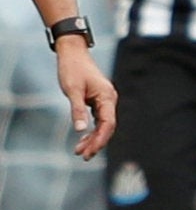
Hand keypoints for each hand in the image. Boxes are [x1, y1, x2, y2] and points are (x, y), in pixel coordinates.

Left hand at [55, 40, 114, 158]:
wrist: (73, 53)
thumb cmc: (72, 69)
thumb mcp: (72, 90)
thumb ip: (77, 110)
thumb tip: (79, 130)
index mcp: (107, 97)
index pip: (108, 124)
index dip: (100, 139)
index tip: (89, 152)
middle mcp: (109, 100)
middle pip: (107, 127)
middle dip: (96, 142)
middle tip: (83, 156)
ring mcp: (104, 100)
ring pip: (102, 124)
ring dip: (93, 138)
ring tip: (80, 151)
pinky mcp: (98, 100)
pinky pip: (98, 119)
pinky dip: (91, 129)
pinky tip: (83, 138)